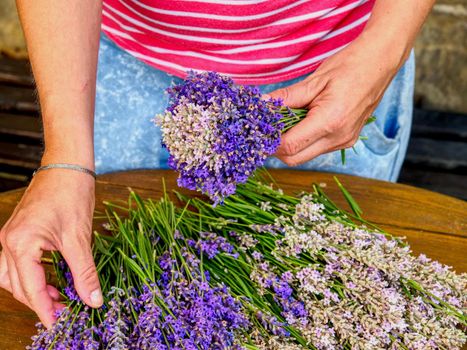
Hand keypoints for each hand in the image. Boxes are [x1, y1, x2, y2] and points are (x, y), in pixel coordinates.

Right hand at [0, 169, 101, 327]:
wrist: (67, 165)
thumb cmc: (73, 195)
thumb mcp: (80, 238)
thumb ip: (85, 272)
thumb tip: (93, 300)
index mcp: (21, 243)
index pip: (30, 288)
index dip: (44, 310)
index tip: (56, 325)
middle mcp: (8, 241)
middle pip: (17, 286)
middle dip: (39, 302)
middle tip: (64, 312)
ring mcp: (10, 235)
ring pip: (12, 276)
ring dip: (33, 290)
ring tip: (58, 297)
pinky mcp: (18, 231)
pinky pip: (16, 262)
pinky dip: (31, 275)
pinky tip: (51, 278)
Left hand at [269, 34, 408, 165]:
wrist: (380, 63)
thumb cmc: (349, 66)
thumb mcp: (314, 81)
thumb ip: (286, 98)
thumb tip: (261, 106)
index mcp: (330, 122)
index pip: (289, 146)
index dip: (270, 140)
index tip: (258, 129)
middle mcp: (338, 138)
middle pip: (294, 159)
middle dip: (276, 147)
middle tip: (266, 128)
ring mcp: (344, 141)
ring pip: (305, 156)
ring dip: (290, 145)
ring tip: (283, 122)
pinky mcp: (347, 140)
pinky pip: (317, 149)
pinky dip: (304, 141)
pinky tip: (300, 123)